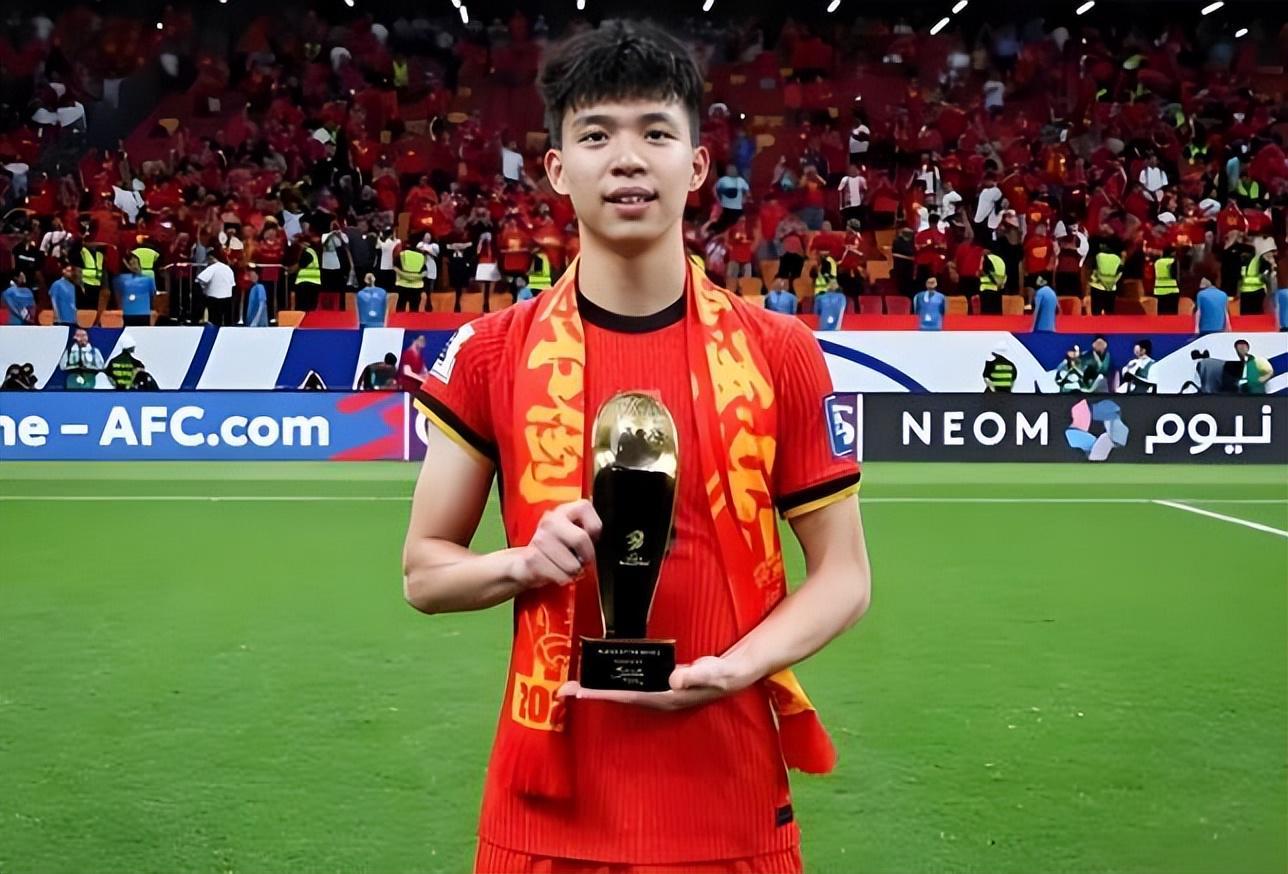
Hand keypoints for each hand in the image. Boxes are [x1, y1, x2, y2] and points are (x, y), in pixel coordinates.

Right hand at [508, 499, 601, 590]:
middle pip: (581, 539)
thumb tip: (595, 539)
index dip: (593, 527)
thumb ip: (585, 530)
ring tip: (565, 567)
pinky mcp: (532, 559)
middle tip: (581, 560)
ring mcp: (540, 539)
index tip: (589, 537)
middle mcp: (550, 521)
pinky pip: (562, 576)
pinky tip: (557, 573)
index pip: (585, 508)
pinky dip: (564, 579)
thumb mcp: (570, 532)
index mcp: (562, 511)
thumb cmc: (554, 550)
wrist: (525, 564)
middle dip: (586, 556)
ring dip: (574, 572)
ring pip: (573, 564)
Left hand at [556, 655, 750, 711]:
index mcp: (665, 697)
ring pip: (622, 691)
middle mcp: (656, 698)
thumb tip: (674, 677)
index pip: (627, 696)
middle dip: (592, 693)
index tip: (579, 693)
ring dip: (600, 688)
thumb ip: (695, 674)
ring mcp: (657, 692)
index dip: (602, 694)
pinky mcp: (659, 683)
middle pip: (618, 696)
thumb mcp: (713, 672)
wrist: (734, 673)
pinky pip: (630, 684)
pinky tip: (603, 674)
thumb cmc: (723, 673)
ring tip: (576, 683)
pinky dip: (614, 681)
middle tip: (564, 689)